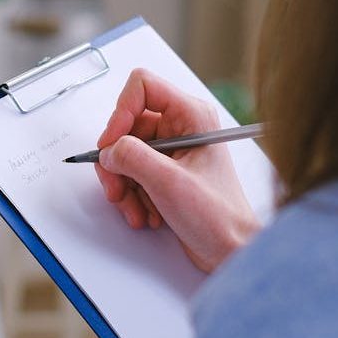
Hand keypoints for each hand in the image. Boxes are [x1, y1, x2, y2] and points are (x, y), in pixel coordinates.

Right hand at [96, 68, 259, 271]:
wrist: (229, 250)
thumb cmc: (218, 216)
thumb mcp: (169, 182)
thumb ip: (133, 157)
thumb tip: (108, 150)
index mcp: (191, 115)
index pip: (142, 87)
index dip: (120, 112)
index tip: (111, 143)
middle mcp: (180, 127)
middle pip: (126, 126)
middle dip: (117, 162)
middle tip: (117, 188)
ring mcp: (171, 150)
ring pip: (124, 153)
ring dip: (123, 185)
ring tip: (136, 208)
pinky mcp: (163, 172)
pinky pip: (130, 173)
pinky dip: (131, 195)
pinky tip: (145, 213)